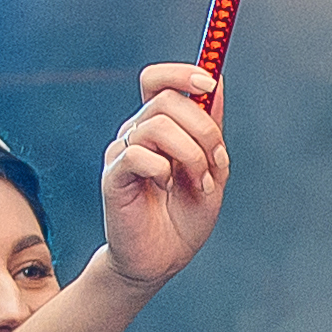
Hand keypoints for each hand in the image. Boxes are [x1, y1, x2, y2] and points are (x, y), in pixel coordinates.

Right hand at [98, 61, 231, 288]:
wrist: (162, 259)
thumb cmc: (184, 217)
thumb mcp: (212, 169)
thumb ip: (212, 129)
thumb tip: (216, 84)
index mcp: (158, 126)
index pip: (157, 80)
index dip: (181, 72)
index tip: (208, 82)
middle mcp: (137, 133)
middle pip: (166, 100)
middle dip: (203, 128)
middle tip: (217, 162)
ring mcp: (122, 153)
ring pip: (157, 126)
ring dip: (191, 155)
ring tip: (199, 183)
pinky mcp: (113, 176)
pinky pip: (138, 154)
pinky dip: (163, 170)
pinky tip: (166, 188)